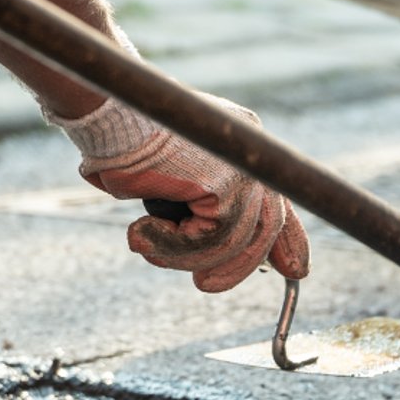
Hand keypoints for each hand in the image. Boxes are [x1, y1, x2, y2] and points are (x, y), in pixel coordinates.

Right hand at [54, 97, 310, 293]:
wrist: (105, 114)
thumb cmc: (119, 141)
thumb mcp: (168, 177)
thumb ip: (198, 207)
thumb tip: (207, 254)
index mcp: (243, 143)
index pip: (279, 201)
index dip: (288, 241)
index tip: (294, 270)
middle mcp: (251, 151)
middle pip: (265, 226)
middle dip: (239, 265)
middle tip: (206, 285)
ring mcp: (242, 168)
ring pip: (231, 241)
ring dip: (184, 255)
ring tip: (146, 246)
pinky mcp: (224, 186)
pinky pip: (208, 240)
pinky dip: (173, 247)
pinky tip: (141, 234)